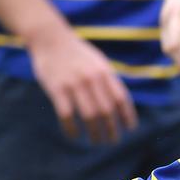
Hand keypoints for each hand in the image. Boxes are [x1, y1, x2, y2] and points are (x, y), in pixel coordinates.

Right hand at [28, 28, 137, 142]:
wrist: (49, 37)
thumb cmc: (76, 53)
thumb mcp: (98, 61)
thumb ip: (109, 80)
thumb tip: (120, 104)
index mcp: (104, 72)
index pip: (121, 99)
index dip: (127, 116)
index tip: (130, 129)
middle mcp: (92, 78)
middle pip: (107, 111)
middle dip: (112, 129)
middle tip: (112, 141)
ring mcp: (74, 84)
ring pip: (89, 116)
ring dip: (94, 132)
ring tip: (96, 141)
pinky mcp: (57, 88)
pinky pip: (67, 115)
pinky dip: (72, 128)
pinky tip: (74, 135)